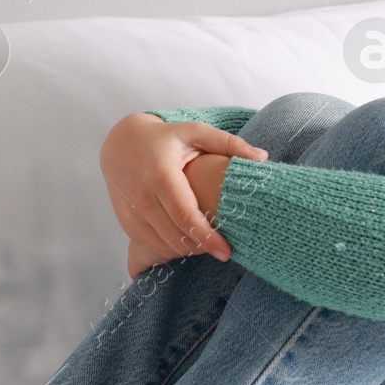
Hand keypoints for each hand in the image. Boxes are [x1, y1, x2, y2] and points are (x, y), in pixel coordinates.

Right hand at [100, 113, 266, 277]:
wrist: (121, 145)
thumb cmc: (165, 139)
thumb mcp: (195, 132)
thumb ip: (228, 143)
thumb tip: (263, 157)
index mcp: (161, 174)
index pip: (184, 214)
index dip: (206, 236)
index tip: (226, 251)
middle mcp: (142, 195)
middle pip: (175, 235)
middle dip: (201, 247)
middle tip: (222, 249)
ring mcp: (131, 212)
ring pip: (163, 245)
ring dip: (188, 250)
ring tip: (206, 243)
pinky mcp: (127, 223)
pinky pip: (151, 246)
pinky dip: (171, 250)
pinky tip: (187, 242)